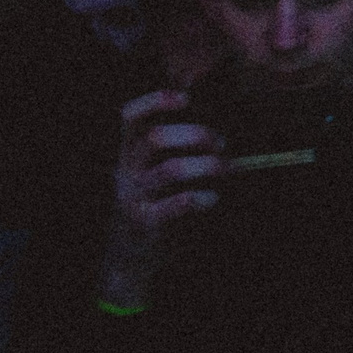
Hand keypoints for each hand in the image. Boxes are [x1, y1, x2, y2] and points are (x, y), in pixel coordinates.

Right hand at [102, 90, 222, 292]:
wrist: (131, 254)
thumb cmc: (154, 200)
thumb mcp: (154, 169)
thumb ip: (173, 145)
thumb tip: (212, 119)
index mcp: (129, 152)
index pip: (130, 117)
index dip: (155, 101)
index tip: (186, 98)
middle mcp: (126, 170)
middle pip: (154, 139)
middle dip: (194, 134)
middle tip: (221, 142)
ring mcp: (134, 196)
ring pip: (170, 170)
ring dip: (205, 164)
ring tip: (226, 167)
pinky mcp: (146, 221)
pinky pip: (176, 204)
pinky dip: (200, 197)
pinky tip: (213, 198)